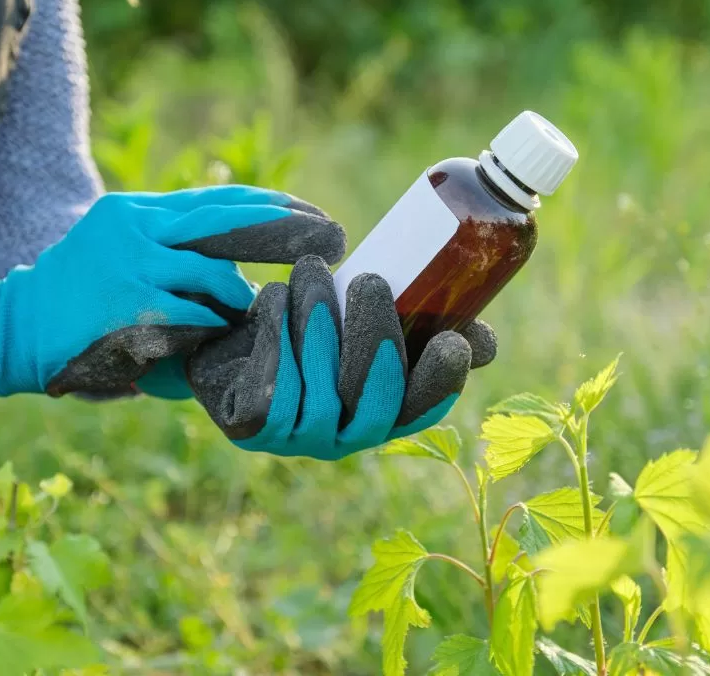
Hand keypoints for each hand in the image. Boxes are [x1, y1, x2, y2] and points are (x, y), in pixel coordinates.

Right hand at [0, 186, 345, 398]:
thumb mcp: (123, 260)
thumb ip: (177, 260)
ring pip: (217, 276)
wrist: (11, 330)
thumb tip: (244, 279)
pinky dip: (210, 329)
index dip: (271, 206)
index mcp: (137, 213)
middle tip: (334, 236)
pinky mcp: (132, 304)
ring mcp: (134, 264)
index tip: (314, 215)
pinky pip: (196, 317)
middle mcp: (137, 228)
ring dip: (238, 300)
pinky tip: (205, 338)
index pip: (217, 201)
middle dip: (287, 228)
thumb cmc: (77, 303)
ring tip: (240, 314)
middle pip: (229, 219)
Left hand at [186, 255, 496, 459]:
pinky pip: (272, 392)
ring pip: (322, 393)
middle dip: (376, 338)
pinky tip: (273, 296)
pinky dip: (274, 337)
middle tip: (369, 281)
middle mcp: (344, 436)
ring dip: (318, 324)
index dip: (441, 382)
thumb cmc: (305, 320)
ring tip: (310, 271)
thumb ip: (422, 325)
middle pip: (374, 404)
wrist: (224, 334)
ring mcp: (297, 438)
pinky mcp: (252, 428)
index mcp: (381, 411)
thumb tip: (484, 342)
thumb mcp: (362, 314)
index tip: (452, 339)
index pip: (422, 410)